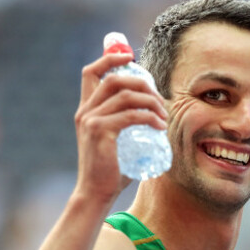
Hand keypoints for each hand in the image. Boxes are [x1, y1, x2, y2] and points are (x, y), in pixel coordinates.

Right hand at [73, 53, 167, 202]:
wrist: (95, 193)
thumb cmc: (110, 171)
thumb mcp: (115, 142)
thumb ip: (125, 126)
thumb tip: (154, 117)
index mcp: (86, 110)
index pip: (90, 72)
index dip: (110, 58)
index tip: (130, 56)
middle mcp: (85, 111)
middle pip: (114, 78)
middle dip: (142, 82)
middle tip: (160, 99)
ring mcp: (91, 120)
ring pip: (127, 95)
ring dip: (151, 101)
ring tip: (164, 116)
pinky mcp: (100, 132)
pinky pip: (131, 115)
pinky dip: (150, 117)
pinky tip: (160, 126)